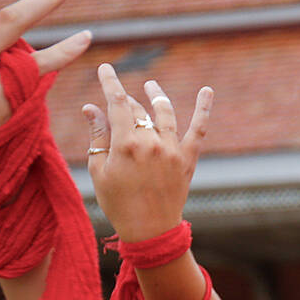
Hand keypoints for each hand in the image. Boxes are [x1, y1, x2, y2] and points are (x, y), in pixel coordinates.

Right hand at [85, 66, 212, 241]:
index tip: (106, 68)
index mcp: (126, 144)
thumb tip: (91, 107)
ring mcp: (172, 150)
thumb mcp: (100, 170)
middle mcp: (151, 143)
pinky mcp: (188, 159)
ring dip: (157, 95)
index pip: (117, 103)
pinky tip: (207, 90)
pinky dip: (204, 109)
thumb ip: (98, 136)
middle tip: (119, 100)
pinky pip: (198, 129)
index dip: (111, 83)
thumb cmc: (118, 202)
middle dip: (127, 101)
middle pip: (138, 109)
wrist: (150, 231)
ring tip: (151, 85)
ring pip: (164, 112)